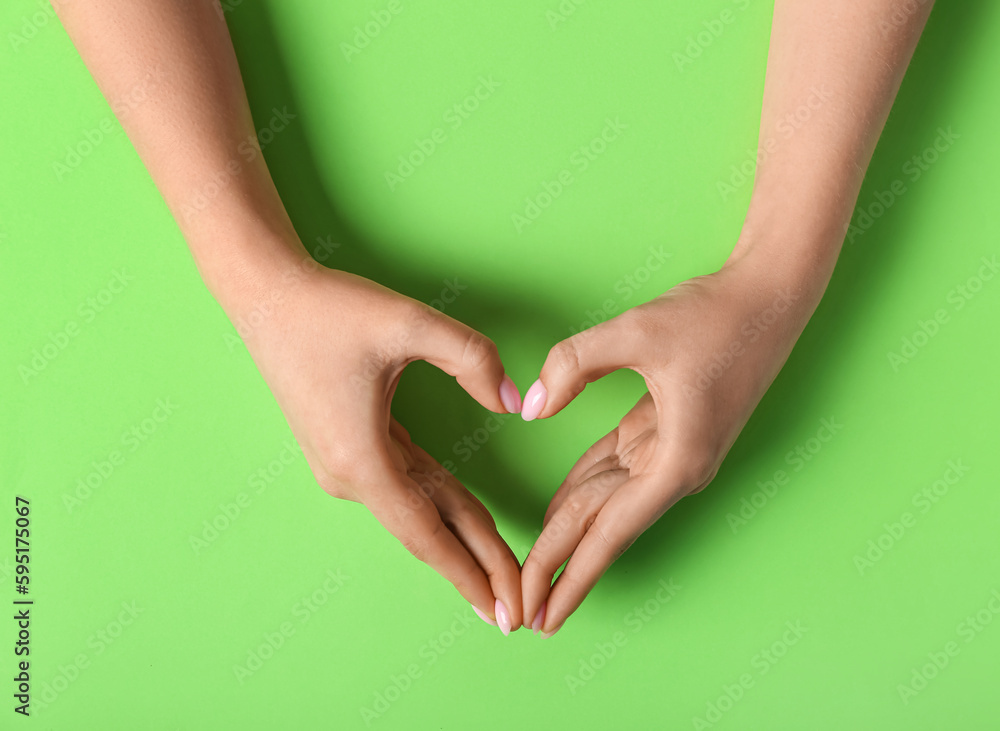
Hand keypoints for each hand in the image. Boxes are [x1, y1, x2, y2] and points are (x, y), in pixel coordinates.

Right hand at [230, 249, 523, 632]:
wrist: (268, 295)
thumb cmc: (332, 310)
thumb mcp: (409, 323)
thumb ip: (472, 358)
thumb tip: (513, 401)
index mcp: (362, 460)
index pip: (429, 533)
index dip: (471, 570)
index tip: (504, 610)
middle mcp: (350, 474)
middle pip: (428, 529)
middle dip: (475, 567)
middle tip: (516, 611)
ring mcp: (345, 464)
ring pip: (418, 507)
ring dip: (458, 538)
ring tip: (497, 573)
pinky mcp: (347, 446)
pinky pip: (404, 483)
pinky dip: (437, 504)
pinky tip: (461, 520)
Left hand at [519, 255, 816, 634]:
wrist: (769, 296)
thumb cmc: (714, 316)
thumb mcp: (636, 331)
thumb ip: (575, 364)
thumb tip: (532, 406)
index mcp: (676, 461)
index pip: (607, 531)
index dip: (568, 572)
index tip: (539, 614)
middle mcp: (676, 468)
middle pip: (602, 525)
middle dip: (560, 566)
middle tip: (520, 609)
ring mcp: (673, 452)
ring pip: (607, 500)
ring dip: (571, 535)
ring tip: (536, 570)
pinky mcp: (668, 430)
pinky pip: (616, 468)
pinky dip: (584, 488)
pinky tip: (556, 508)